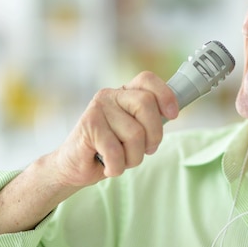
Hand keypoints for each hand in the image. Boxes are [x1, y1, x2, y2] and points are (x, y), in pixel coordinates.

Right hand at [51, 71, 178, 188]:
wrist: (74, 166)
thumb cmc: (109, 149)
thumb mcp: (134, 131)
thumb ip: (149, 120)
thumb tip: (173, 112)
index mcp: (124, 93)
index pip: (147, 79)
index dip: (165, 94)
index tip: (173, 115)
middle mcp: (110, 95)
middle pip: (146, 104)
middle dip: (154, 135)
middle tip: (146, 150)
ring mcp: (98, 108)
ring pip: (135, 134)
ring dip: (133, 157)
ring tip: (120, 159)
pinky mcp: (88, 126)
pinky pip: (116, 151)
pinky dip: (117, 167)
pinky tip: (108, 166)